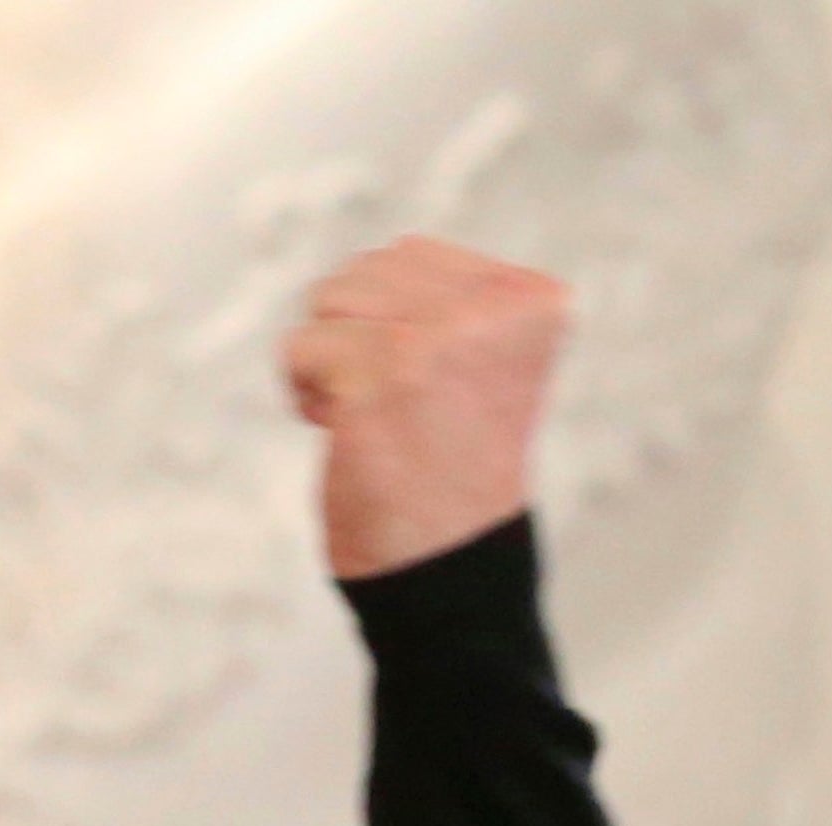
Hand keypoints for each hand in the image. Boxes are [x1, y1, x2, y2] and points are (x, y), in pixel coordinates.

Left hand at [283, 237, 565, 579]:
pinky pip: (298, 349)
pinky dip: (303, 392)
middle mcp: (495, 308)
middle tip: (393, 405)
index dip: (392, 321)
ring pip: (329, 302)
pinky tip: (344, 433)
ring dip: (329, 361)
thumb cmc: (453, 467)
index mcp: (533, 298)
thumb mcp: (483, 361)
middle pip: (364, 271)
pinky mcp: (379, 376)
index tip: (421, 384)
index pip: (413, 255)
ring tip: (374, 415)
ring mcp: (438, 338)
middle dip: (355, 335)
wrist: (450, 564)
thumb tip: (386, 258)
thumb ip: (456, 301)